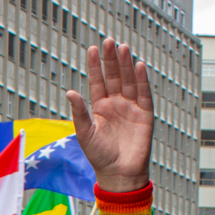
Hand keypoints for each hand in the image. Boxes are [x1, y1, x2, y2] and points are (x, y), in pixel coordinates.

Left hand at [67, 38, 152, 192]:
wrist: (118, 173)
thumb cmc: (99, 156)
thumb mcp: (85, 133)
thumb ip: (79, 113)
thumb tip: (70, 92)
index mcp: (99, 108)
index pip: (97, 82)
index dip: (96, 66)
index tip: (93, 49)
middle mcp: (115, 104)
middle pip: (114, 77)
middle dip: (111, 60)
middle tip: (109, 41)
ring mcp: (131, 108)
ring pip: (129, 81)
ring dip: (126, 65)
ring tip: (122, 48)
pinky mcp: (145, 114)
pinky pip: (143, 94)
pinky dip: (141, 80)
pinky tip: (138, 66)